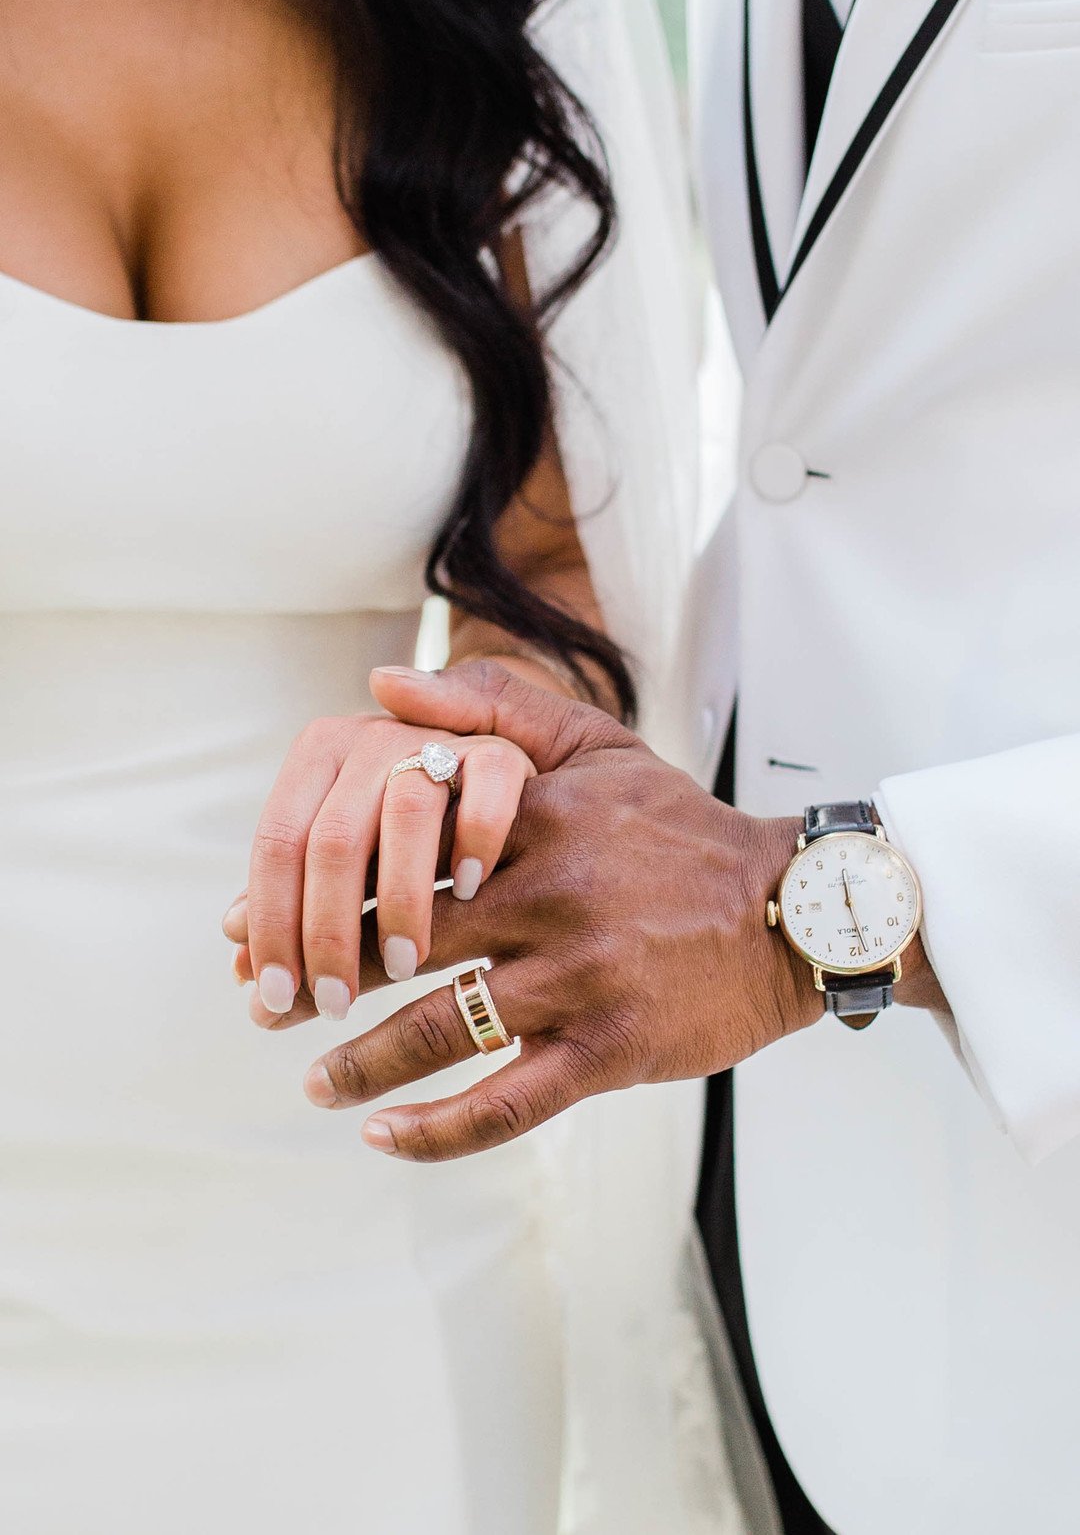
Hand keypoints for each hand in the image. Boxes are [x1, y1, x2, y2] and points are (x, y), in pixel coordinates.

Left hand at [225, 711, 534, 1021]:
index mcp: (325, 749)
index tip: (271, 998)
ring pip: (407, 817)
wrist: (527, 760)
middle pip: (334, 838)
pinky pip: (487, 789)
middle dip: (327, 932)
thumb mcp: (359, 840)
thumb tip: (234, 949)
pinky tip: (467, 895)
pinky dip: (473, 839)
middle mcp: (375, 735)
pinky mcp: (508, 753)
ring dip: (398, 903)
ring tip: (401, 969)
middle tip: (333, 1003)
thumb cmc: (420, 821)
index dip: (270, 923)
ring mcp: (442, 740)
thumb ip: (303, 880)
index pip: (278, 842)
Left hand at [256, 661, 824, 1159]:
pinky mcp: (612, 1048)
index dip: (315, 887)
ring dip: (360, 1064)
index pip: (397, 847)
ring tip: (311, 1082)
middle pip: (400, 940)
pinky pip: (508, 1102)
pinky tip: (386, 1136)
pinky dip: (438, 1127)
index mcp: (534, 818)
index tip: (255, 921)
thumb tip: (379, 685)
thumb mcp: (597, 746)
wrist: (789, 912)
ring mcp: (581, 977)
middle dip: (317, 977)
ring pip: (443, 1028)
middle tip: (262, 1004)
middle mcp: (550, 895)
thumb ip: (492, 705)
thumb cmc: (679, 829)